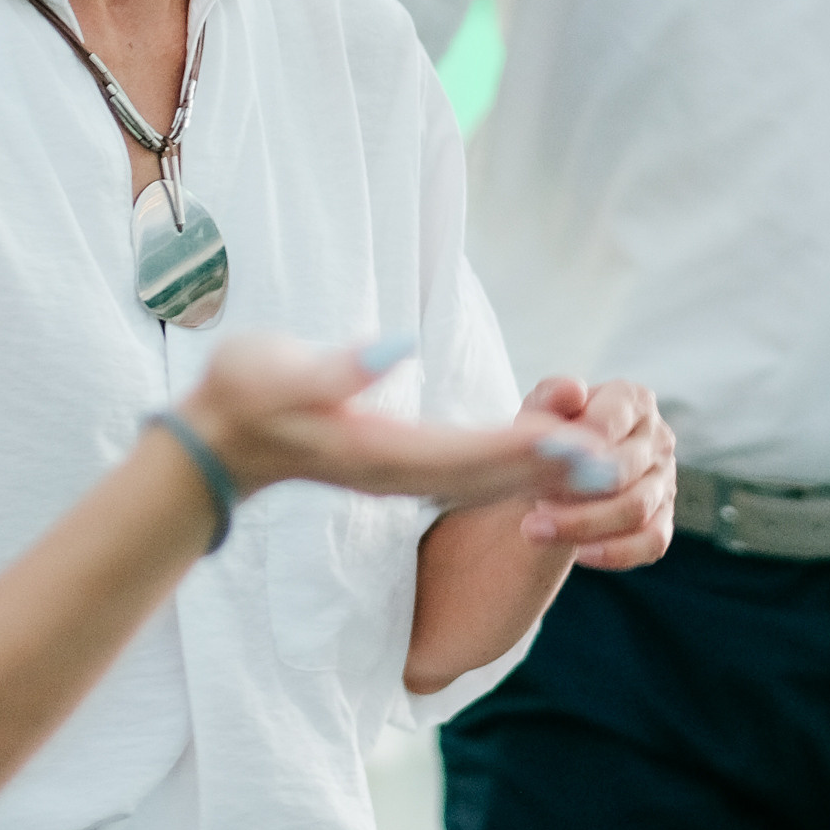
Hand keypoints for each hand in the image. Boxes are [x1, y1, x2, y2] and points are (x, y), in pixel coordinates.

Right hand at [177, 335, 599, 510]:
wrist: (213, 446)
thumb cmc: (240, 399)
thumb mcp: (274, 373)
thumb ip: (334, 368)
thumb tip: (394, 347)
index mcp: (376, 454)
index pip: (464, 454)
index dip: (522, 447)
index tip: (576, 441)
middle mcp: (395, 475)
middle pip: (487, 477)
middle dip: (551, 470)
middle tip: (616, 462)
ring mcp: (395, 477)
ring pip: (482, 481)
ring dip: (540, 473)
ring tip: (599, 463)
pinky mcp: (394, 469)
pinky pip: (467, 476)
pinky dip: (510, 468)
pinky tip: (543, 457)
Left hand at [511, 375, 674, 570]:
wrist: (550, 477)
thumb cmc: (548, 437)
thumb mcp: (538, 411)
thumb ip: (551, 397)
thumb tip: (573, 391)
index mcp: (633, 401)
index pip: (614, 417)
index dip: (578, 441)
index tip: (542, 460)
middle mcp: (658, 438)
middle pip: (624, 469)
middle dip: (574, 492)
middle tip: (531, 506)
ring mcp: (665, 481)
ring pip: (636, 510)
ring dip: (584, 524)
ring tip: (537, 530)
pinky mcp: (663, 520)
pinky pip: (651, 542)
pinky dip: (615, 552)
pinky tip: (578, 554)